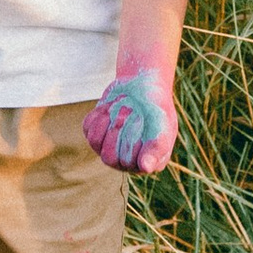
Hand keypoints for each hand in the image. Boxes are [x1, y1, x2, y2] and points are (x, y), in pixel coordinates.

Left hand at [85, 58, 176, 176]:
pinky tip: (112, 105)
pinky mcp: (96, 135)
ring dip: (108, 119)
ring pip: (95, 142)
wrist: (143, 85)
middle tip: (129, 108)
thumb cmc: (158, 105)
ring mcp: (109, 149)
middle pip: (109, 157)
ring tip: (122, 105)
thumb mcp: (164, 123)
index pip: (128, 162)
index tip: (140, 118)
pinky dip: (100, 112)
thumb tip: (146, 167)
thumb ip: (157, 146)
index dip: (131, 139)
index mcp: (147, 163)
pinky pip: (89, 128)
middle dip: (118, 128)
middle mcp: (127, 162)